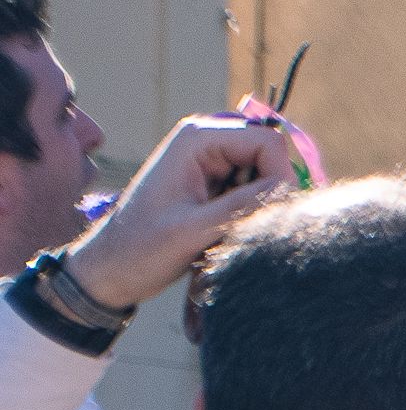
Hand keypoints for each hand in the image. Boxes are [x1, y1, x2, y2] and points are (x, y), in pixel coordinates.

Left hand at [64, 116, 299, 310]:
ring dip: (260, 205)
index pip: (268, 142)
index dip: (280, 176)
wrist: (111, 271)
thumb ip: (244, 205)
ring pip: (267, 175)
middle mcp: (206, 142)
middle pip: (271, 156)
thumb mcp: (195, 229)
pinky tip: (227, 232)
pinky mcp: (214, 183)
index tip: (271, 214)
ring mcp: (211, 162)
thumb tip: (291, 190)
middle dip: (270, 191)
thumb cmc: (140, 249)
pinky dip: (252, 212)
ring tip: (229, 231)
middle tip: (246, 224)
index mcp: (197, 139)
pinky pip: (255, 189)